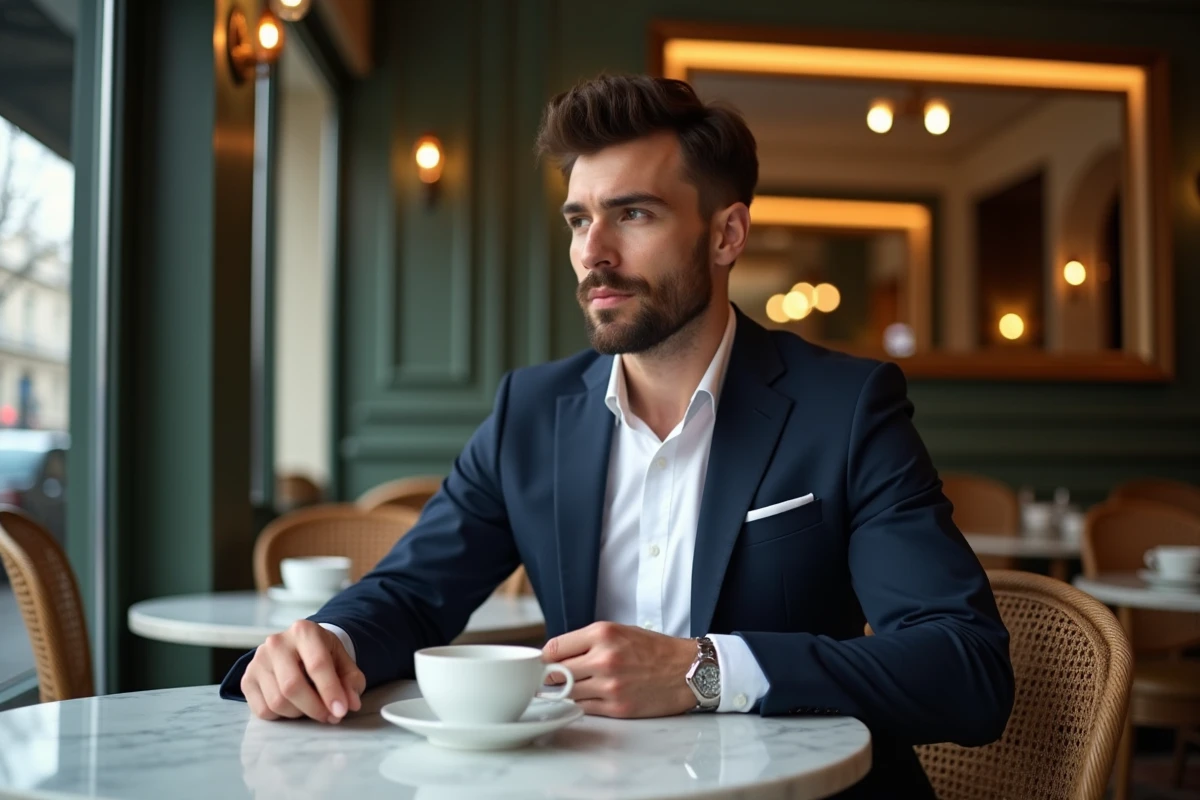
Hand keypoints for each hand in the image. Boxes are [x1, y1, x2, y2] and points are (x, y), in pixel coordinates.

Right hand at [241, 620, 365, 722]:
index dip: (330, 691)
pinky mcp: (247, 679)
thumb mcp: (343, 662)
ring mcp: (258, 661)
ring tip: (313, 707)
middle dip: (314, 708)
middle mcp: (277, 643)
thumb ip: (351, 681)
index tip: (341, 711)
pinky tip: (294, 706)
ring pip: (277, 702)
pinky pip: (263, 711)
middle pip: (292, 686)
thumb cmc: (323, 654)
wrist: (299, 647)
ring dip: (300, 714)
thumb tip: (351, 703)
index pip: (317, 665)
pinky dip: (282, 716)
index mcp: (304, 631)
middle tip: (330, 717)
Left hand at [542, 622, 697, 717]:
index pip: (553, 648)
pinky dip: (581, 704)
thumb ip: (587, 641)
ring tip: (571, 688)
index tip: (545, 663)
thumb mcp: (619, 631)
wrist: (687, 670)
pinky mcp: (617, 708)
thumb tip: (554, 656)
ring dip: (565, 692)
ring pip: (567, 693)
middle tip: (551, 679)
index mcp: (602, 634)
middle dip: (551, 677)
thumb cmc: (654, 649)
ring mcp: (609, 686)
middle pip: (554, 673)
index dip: (545, 657)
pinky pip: (584, 708)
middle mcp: (603, 659)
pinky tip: (588, 698)